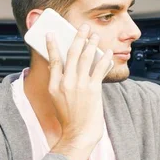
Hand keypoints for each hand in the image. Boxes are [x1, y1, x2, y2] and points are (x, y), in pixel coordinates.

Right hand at [46, 24, 112, 159]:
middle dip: (78, 37)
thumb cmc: (69, 118)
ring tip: (95, 35)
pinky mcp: (93, 90)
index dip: (53, 45)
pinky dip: (104, 59)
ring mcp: (80, 86)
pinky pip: (99, 69)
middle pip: (72, 54)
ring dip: (91, 44)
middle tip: (82, 27)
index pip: (53, 60)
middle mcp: (66, 83)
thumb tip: (59, 67)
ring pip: (86, 58)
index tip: (52, 34)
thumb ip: (58, 82)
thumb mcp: (57, 99)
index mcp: (54, 85)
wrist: (79, 133)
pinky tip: (107, 52)